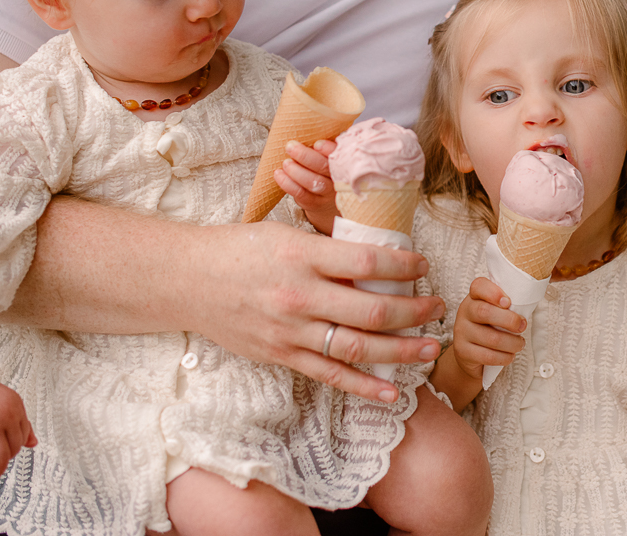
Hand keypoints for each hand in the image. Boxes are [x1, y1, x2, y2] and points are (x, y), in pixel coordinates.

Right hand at [0, 373, 36, 484]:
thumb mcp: (4, 404)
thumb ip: (19, 422)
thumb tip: (34, 443)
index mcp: (16, 406)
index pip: (23, 435)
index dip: (15, 448)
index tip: (7, 456)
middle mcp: (6, 414)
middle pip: (14, 447)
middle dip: (6, 461)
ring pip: (0, 456)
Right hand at [184, 220, 444, 401]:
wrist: (187, 280)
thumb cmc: (240, 250)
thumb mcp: (286, 235)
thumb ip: (328, 250)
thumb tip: (378, 260)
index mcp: (302, 255)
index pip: (368, 260)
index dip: (405, 264)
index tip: (424, 264)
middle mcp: (299, 295)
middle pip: (372, 309)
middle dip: (415, 310)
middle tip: (438, 307)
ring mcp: (290, 330)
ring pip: (357, 347)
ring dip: (401, 350)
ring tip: (430, 348)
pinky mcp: (281, 356)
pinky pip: (330, 375)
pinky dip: (364, 386)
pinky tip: (392, 391)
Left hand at [275, 139, 337, 234]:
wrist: (328, 201)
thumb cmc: (327, 171)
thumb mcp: (331, 156)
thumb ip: (326, 143)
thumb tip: (309, 121)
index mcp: (343, 162)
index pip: (340, 154)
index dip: (330, 149)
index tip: (317, 143)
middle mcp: (338, 178)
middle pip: (325, 168)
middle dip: (306, 157)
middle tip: (290, 146)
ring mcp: (328, 193)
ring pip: (314, 183)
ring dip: (297, 172)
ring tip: (285, 163)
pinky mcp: (314, 203)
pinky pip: (301, 194)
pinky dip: (288, 184)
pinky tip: (278, 174)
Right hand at [448, 277, 526, 380]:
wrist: (469, 354)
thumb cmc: (489, 328)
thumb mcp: (495, 312)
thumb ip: (506, 305)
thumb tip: (527, 304)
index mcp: (474, 298)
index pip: (478, 286)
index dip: (494, 292)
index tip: (508, 302)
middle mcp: (464, 312)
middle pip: (484, 312)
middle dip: (509, 320)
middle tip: (522, 326)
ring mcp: (461, 332)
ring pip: (491, 338)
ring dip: (512, 343)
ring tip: (519, 343)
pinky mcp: (463, 352)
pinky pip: (488, 356)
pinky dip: (504, 357)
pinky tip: (509, 355)